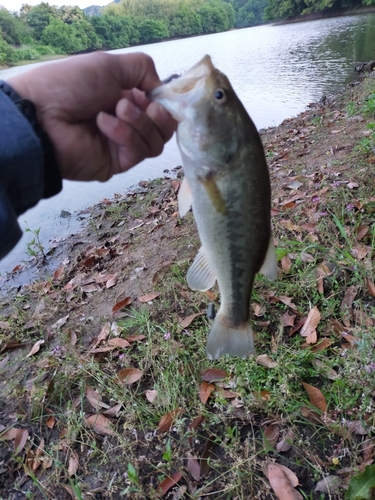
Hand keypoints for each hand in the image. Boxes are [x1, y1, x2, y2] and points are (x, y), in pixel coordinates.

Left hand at [9, 52, 175, 181]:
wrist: (42, 116)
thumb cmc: (71, 85)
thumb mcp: (109, 65)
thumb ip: (142, 69)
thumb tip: (161, 88)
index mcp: (125, 99)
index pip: (160, 108)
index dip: (165, 103)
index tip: (160, 96)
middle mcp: (127, 123)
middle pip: (163, 129)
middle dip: (157, 115)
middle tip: (140, 105)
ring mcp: (123, 145)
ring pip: (155, 142)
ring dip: (139, 123)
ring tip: (115, 110)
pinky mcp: (118, 163)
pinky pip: (138, 152)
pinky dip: (125, 135)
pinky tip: (103, 124)